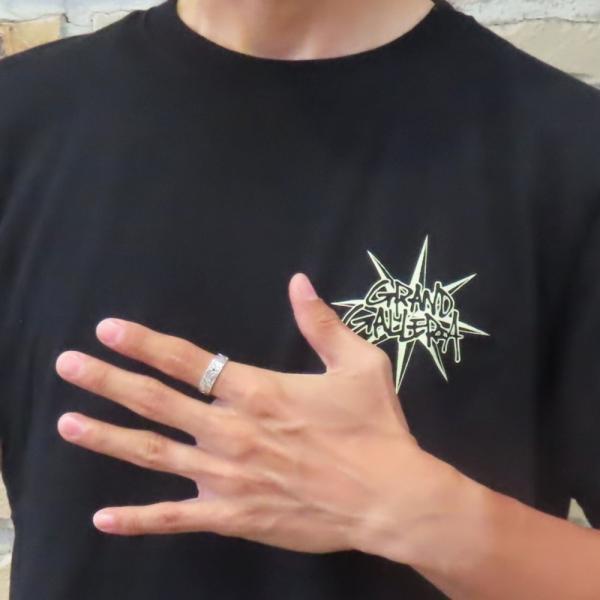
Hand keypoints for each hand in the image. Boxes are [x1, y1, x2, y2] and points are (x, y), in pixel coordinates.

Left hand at [55, 273, 459, 561]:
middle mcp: (231, 431)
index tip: (108, 330)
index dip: (144, 342)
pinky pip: (176, 519)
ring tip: (67, 424)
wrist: (388, 497)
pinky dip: (138, 519)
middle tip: (68, 365)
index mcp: (257, 391)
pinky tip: (103, 517)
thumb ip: (322, 322)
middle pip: (156, 402)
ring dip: (107, 438)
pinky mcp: (233, 516)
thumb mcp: (359, 364)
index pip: (187, 360)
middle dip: (108, 381)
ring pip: (154, 455)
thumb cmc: (374, 428)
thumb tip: (299, 281)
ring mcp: (226, 476)